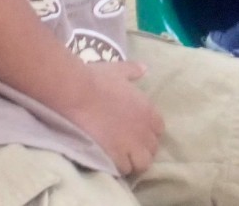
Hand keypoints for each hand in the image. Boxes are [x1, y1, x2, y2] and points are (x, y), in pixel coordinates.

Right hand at [64, 60, 165, 175]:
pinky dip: (118, 168)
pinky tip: (109, 161)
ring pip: (142, 163)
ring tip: (119, 157)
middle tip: (126, 146)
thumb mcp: (118, 70)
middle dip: (141, 149)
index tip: (136, 131)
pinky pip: (124, 169)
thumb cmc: (97, 79)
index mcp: (148, 110)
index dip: (147, 131)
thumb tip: (144, 68)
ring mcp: (132, 145)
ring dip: (132, 161)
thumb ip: (133, 71)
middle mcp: (144, 129)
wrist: (78, 94)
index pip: (159, 129)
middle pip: (152, 149)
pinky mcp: (117, 156)